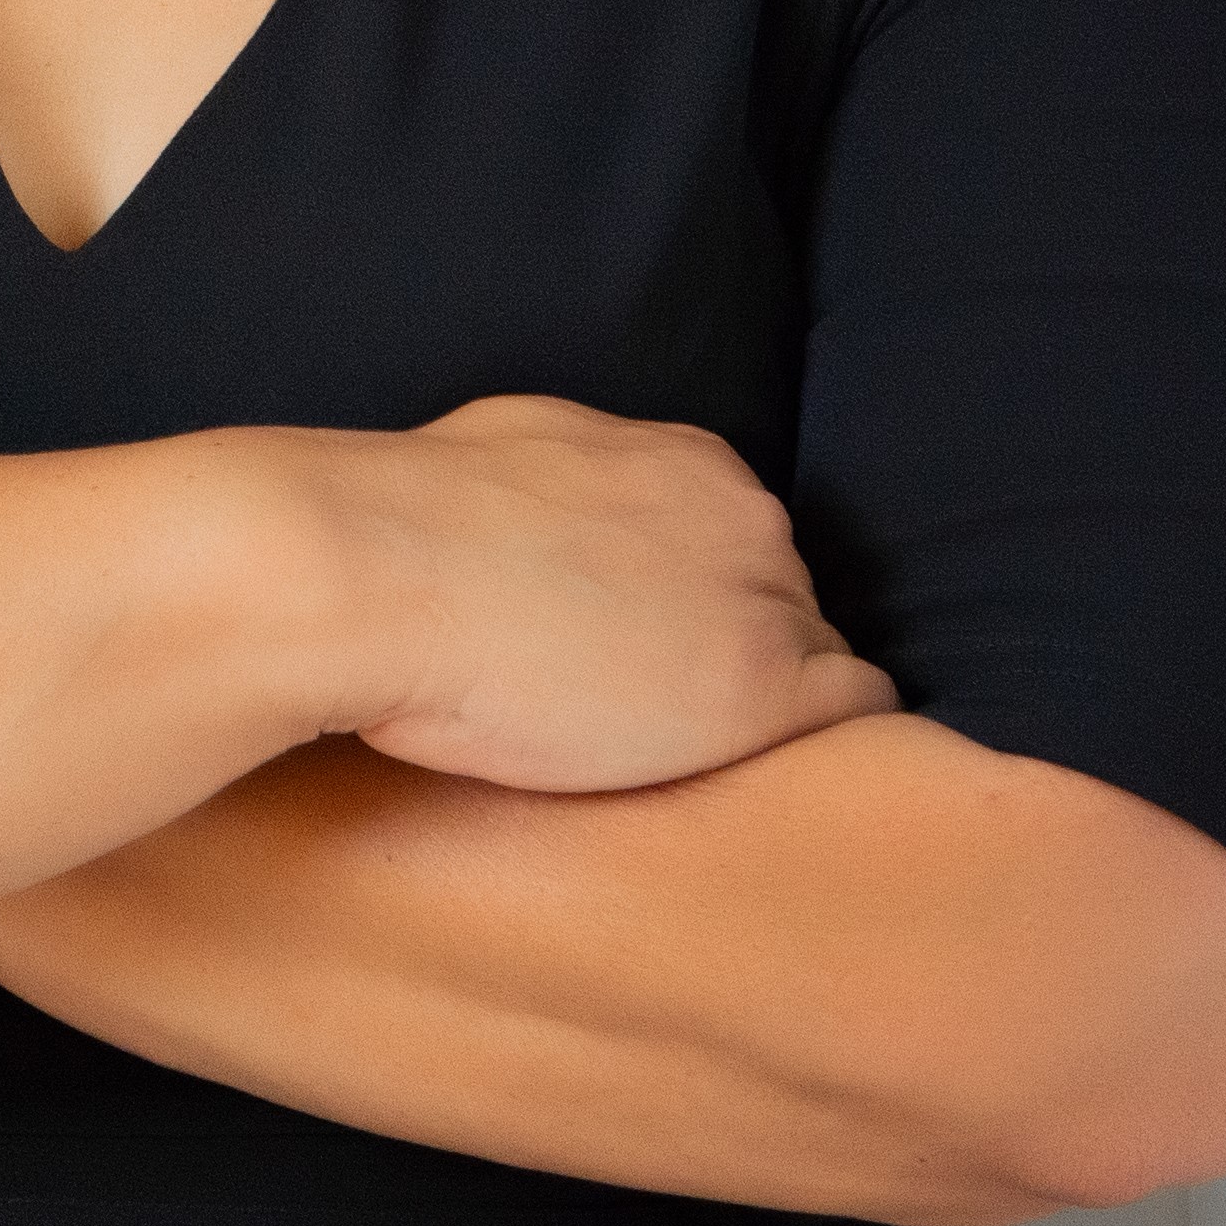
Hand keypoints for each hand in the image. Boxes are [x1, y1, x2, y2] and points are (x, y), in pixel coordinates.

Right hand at [289, 396, 898, 792]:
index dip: (697, 600)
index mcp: (684, 460)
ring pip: (817, 653)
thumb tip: (542, 521)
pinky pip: (852, 707)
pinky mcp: (765, 690)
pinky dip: (818, 736)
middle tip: (661, 701)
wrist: (373, 573)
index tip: (652, 645)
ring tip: (698, 748)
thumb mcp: (507, 458)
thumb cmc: (403, 526)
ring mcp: (762, 598)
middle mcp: (742, 515)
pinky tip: (760, 766)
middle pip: (784, 595)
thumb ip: (565, 487)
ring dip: (767, 696)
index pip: (738, 540)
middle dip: (734, 643)